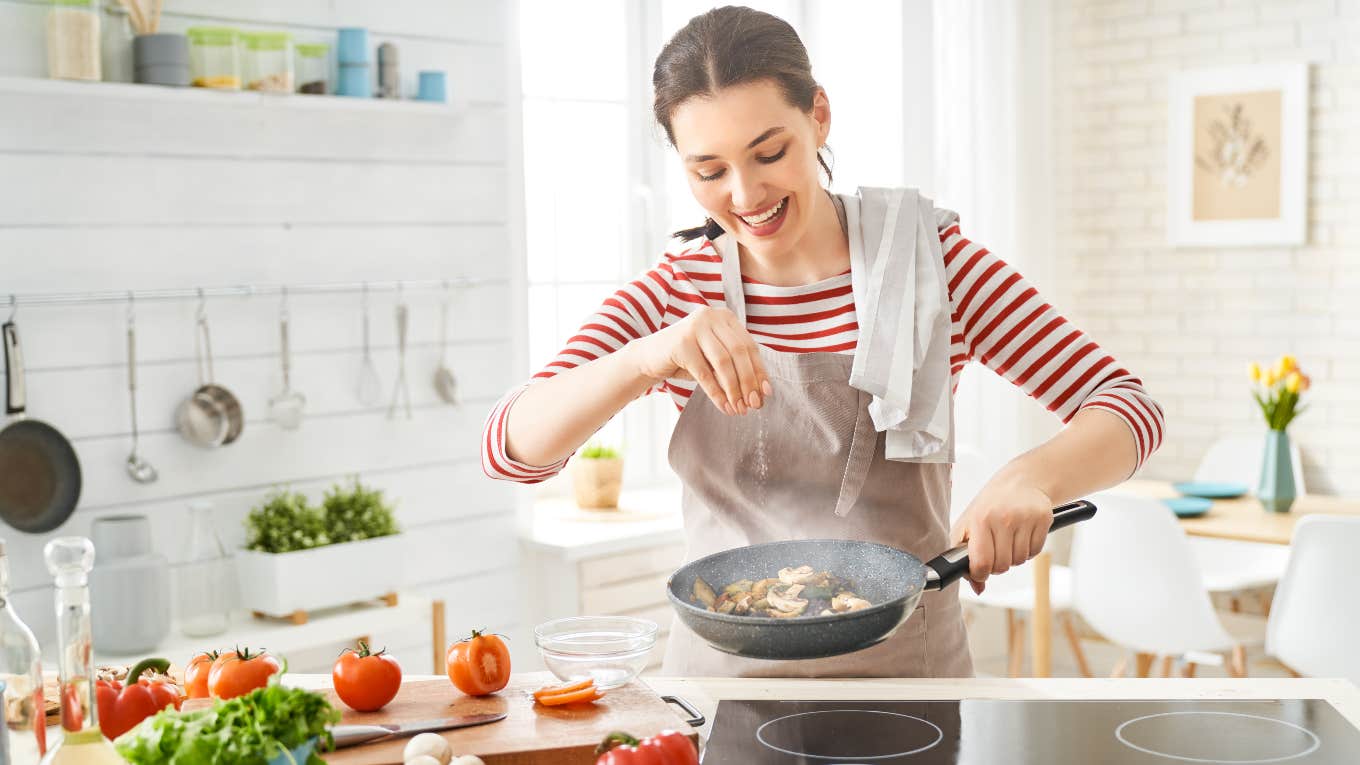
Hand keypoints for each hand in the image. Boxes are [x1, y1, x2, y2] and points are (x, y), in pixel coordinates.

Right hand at [628, 306, 771, 414]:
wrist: (650, 357)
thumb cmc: (687, 359)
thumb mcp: (714, 360)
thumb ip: (736, 367)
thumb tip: (762, 393)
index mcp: (724, 317)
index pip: (749, 346)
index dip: (759, 371)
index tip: (766, 394)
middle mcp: (711, 316)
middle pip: (739, 353)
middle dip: (748, 382)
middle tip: (753, 405)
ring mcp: (695, 327)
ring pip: (723, 362)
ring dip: (734, 389)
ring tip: (738, 409)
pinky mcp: (681, 343)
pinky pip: (704, 373)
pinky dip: (716, 393)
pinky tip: (723, 406)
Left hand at [949, 477, 1054, 594]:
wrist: (1020, 481)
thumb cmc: (990, 505)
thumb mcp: (968, 524)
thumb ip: (964, 556)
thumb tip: (978, 588)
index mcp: (980, 519)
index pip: (982, 563)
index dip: (980, 573)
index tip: (980, 571)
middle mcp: (1003, 518)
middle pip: (1002, 566)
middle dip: (996, 565)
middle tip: (994, 550)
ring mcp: (1025, 518)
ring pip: (1019, 561)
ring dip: (1013, 557)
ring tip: (1008, 539)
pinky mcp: (1043, 519)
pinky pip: (1035, 553)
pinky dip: (1028, 550)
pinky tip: (1021, 535)